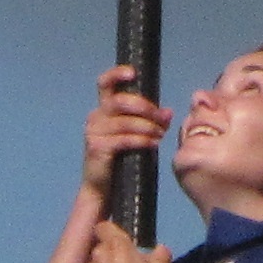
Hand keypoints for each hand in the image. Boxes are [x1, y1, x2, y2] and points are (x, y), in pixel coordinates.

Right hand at [80, 64, 169, 195]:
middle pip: (120, 101)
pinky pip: (124, 139)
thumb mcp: (136, 136)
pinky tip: (154, 144)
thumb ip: (150, 122)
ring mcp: (94, 132)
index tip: (133, 73)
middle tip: (162, 118)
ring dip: (148, 127)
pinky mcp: (97, 147)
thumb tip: (168, 111)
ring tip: (161, 135)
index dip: (116, 74)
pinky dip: (142, 140)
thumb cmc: (122, 159)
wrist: (103, 188)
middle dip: (146, 108)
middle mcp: (96, 117)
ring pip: (125, 122)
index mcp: (103, 109)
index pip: (105, 84)